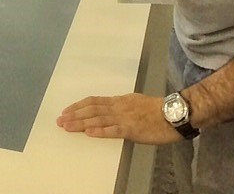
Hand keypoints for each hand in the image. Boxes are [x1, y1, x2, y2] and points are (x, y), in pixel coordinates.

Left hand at [56, 93, 180, 144]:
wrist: (173, 114)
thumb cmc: (157, 110)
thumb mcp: (135, 102)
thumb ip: (121, 106)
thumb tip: (110, 110)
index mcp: (119, 101)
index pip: (93, 101)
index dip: (78, 106)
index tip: (66, 111)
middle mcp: (118, 107)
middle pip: (91, 110)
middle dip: (74, 115)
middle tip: (59, 120)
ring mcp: (123, 118)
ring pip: (97, 119)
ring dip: (80, 123)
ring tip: (67, 126)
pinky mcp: (131, 129)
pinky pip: (113, 130)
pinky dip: (99, 131)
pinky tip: (89, 133)